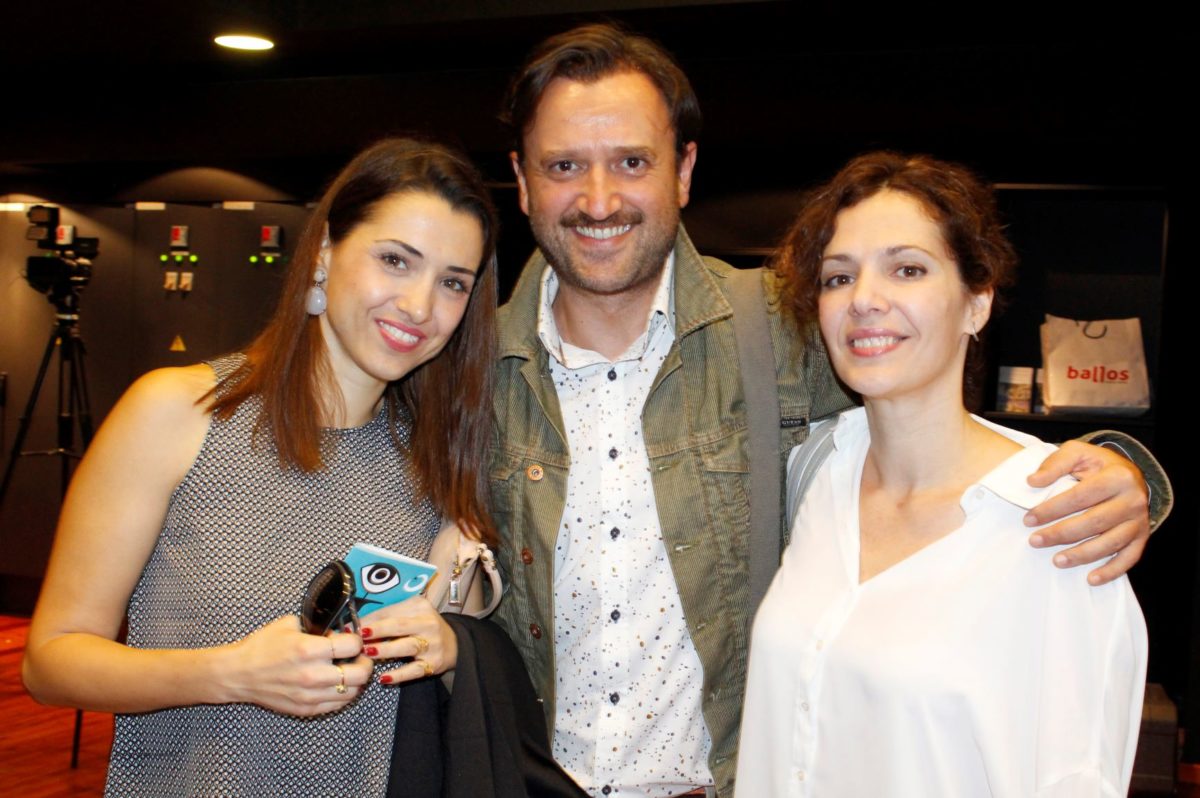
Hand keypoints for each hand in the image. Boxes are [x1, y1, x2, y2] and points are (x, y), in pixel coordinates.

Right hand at [221, 615, 371, 715]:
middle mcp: (313, 675)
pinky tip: (336, 684)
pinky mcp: (305, 709)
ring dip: (355, 680)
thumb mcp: (290, 624)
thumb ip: (316, 625)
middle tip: (360, 658)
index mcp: (309, 650)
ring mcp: (310, 695)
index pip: (354, 646)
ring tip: (348, 671)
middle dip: (365, 662)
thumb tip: (337, 629)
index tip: (352, 639)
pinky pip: (337, 705)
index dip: (356, 640)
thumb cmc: (262, 647)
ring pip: (352, 692)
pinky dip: (342, 694)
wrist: (239, 673)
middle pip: (360, 674)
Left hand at [360, 596, 456, 683]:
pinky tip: (384, 678)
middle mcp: (428, 623)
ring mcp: (433, 644)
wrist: (454, 644)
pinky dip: (399, 675)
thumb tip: (352, 627)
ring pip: (407, 646)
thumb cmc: (423, 628)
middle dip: (377, 631)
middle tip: (358, 637)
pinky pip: (414, 670)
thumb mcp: (409, 616)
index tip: (351, 627)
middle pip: (399, 626)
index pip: (391, 612)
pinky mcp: (434, 663)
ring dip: (386, 649)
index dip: (370, 620)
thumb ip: (384, 620)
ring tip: (368, 652)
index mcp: (419, 606)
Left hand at [1024, 440, 1149, 584]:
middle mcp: (1134, 500)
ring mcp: (1140, 521)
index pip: (1080, 496)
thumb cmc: (1096, 465)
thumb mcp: (1077, 453)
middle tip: (1035, 541)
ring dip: (1082, 555)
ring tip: (1056, 561)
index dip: (1052, 509)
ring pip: (1110, 543)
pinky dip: (1112, 571)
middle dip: (1061, 533)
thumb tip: (1032, 481)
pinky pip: (1129, 558)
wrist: (1127, 474)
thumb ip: (1055, 464)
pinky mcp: (1142, 537)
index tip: (1028, 519)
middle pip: (1094, 522)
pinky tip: (1091, 579)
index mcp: (1118, 477)